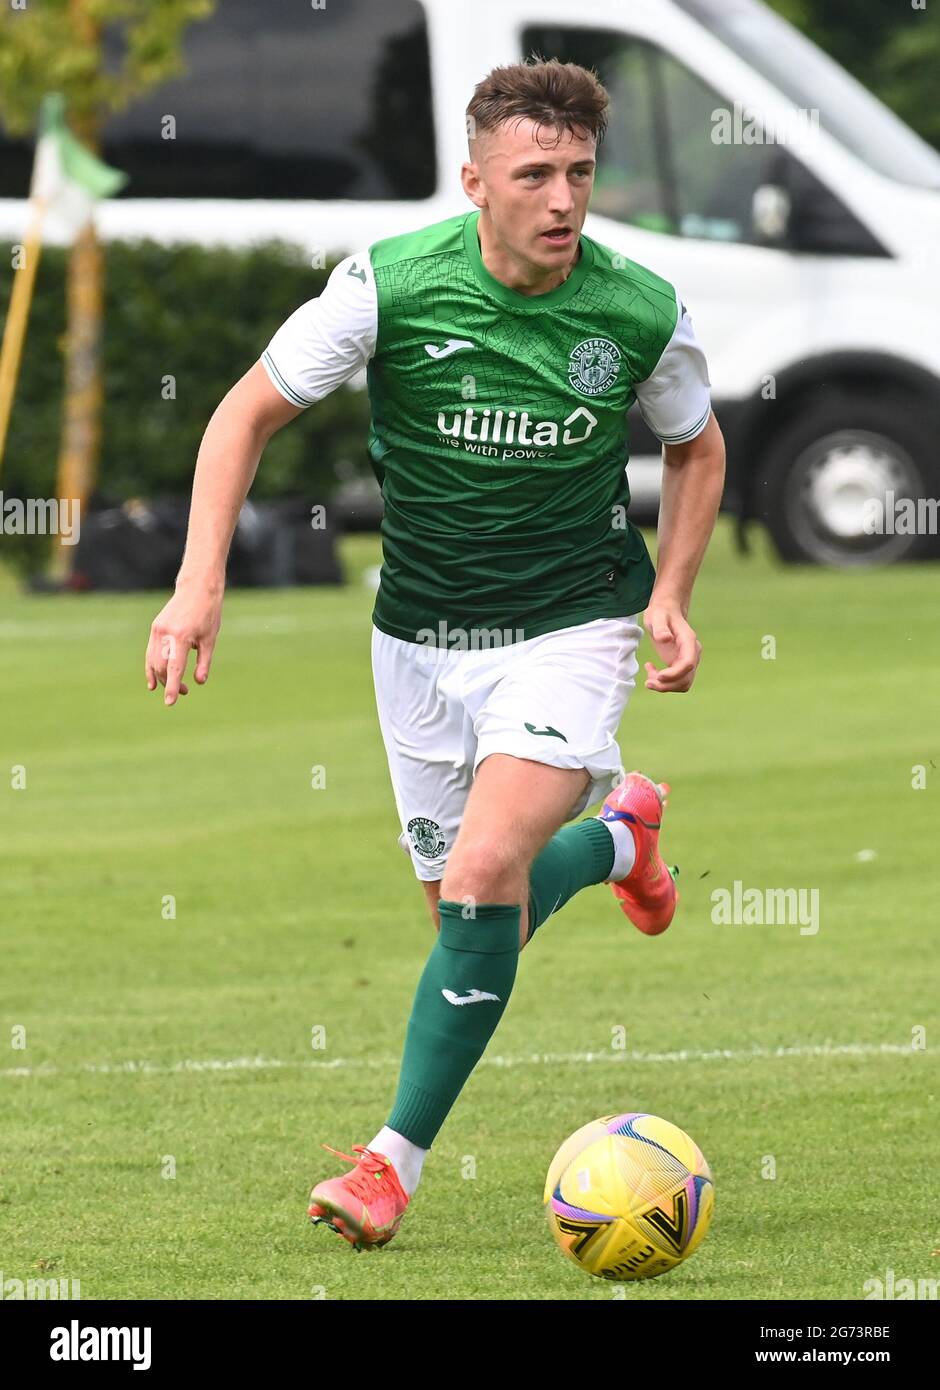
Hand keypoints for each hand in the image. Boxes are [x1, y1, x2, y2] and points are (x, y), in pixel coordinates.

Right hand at [146, 583, 222, 705]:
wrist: (196, 588)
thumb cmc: (208, 614)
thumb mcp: (210, 639)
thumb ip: (203, 662)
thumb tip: (198, 682)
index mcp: (181, 637)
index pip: (174, 668)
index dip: (172, 687)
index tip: (170, 703)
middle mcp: (165, 634)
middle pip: (161, 668)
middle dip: (170, 683)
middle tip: (185, 691)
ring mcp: (157, 630)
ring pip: (153, 661)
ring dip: (161, 677)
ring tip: (175, 687)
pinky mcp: (155, 628)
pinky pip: (150, 652)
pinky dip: (152, 667)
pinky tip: (154, 681)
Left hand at [642, 601, 701, 692]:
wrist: (666, 611)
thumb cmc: (661, 613)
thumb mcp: (656, 616)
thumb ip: (660, 628)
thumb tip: (665, 639)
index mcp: (689, 641)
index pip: (688, 664)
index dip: (675, 674)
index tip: (659, 676)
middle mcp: (692, 653)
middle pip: (686, 679)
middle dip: (667, 685)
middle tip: (648, 682)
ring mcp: (687, 660)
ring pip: (683, 684)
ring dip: (665, 687)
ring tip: (648, 677)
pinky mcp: (680, 665)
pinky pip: (676, 681)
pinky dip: (663, 683)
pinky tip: (650, 670)